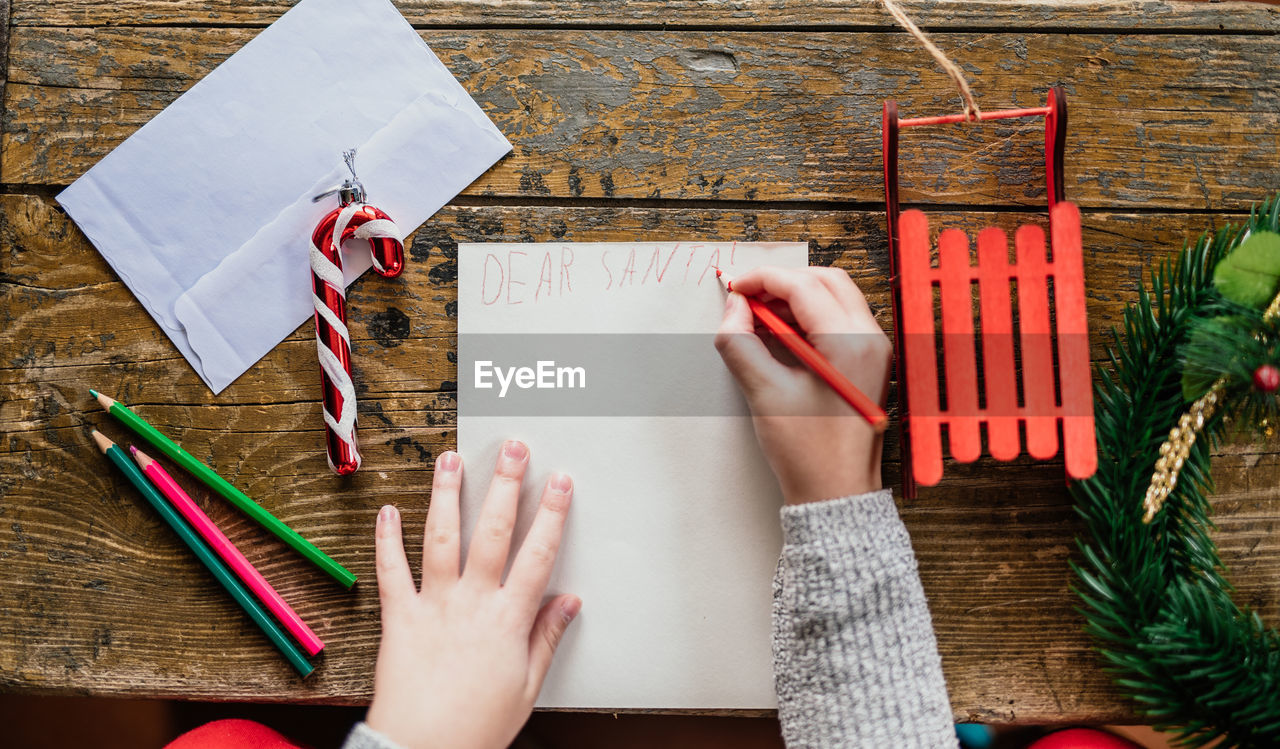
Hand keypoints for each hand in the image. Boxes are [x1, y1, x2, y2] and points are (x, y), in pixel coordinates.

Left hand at [365, 441, 579, 748]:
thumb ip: (546, 637)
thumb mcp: (527, 686)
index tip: (561, 482)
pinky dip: (387, 539)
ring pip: (441, 538)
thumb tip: (569, 602)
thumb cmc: (475, 727)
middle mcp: (471, 604)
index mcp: (508, 620)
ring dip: (447, 494)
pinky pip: (390, 572)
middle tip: (513, 449)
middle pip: (493, 532)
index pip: (537, 554)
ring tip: (452, 459)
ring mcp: (433, 606)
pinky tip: (389, 510)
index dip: (552, 514)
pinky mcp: (398, 618)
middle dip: (505, 485)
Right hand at [715, 266, 891, 503]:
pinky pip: (838, 321)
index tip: (735, 289)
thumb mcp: (765, 393)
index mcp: (850, 343)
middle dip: (782, 283)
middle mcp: (870, 340)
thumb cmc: (809, 452)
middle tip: (747, 300)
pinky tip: (779, 336)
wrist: (837, 492)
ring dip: (794, 299)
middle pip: (825, 281)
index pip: (803, 287)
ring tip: (759, 319)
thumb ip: (741, 343)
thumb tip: (733, 309)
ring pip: (833, 297)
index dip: (763, 280)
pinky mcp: (866, 363)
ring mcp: (873, 351)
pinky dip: (807, 318)